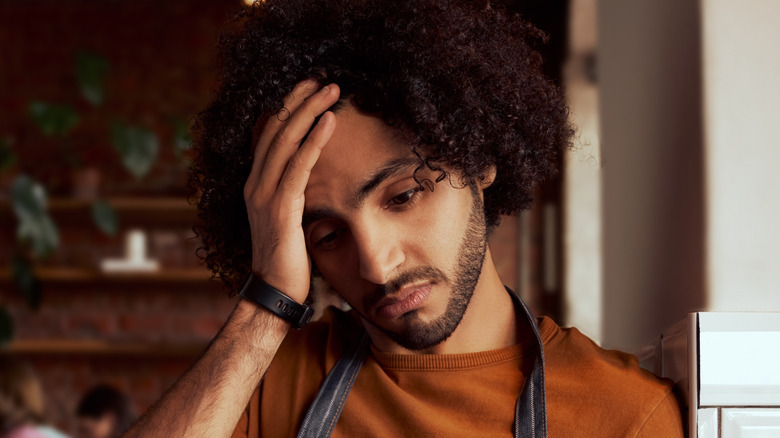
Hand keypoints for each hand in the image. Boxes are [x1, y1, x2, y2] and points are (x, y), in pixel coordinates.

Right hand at [243, 80, 339, 302]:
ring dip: (309, 110)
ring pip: (285, 140)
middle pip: (275, 128)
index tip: (308, 88)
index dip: (287, 108)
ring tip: (331, 90)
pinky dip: (314, 140)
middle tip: (323, 79)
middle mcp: (255, 183)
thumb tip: (312, 179)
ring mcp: (264, 194)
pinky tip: (330, 120)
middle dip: (299, 99)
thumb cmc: (287, 259)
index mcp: (256, 184)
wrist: (274, 292)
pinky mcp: (280, 207)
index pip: (269, 135)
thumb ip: (293, 194)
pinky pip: (299, 165)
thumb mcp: (288, 218)